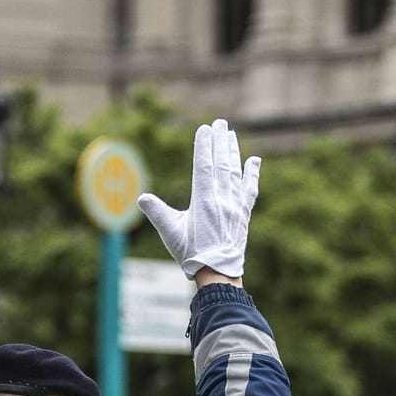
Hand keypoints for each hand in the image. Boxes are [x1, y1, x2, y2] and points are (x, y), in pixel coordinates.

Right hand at [138, 119, 260, 279]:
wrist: (219, 272)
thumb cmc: (191, 254)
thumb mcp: (170, 233)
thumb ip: (157, 213)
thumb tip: (141, 198)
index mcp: (203, 201)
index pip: (204, 166)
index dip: (204, 146)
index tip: (204, 129)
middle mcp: (222, 199)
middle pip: (221, 163)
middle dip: (220, 141)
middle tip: (220, 122)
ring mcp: (235, 205)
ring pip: (235, 171)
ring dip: (233, 151)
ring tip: (231, 134)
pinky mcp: (243, 213)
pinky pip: (249, 188)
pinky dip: (252, 173)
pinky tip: (253, 160)